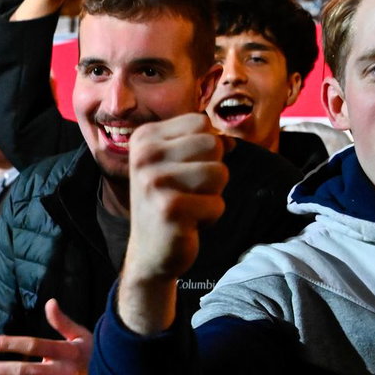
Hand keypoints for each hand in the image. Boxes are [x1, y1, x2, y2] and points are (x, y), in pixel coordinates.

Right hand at [117, 114, 227, 334]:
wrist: (150, 252)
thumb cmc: (169, 203)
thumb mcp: (176, 163)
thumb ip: (200, 142)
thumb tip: (229, 140)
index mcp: (144, 138)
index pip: (201, 121)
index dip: (207, 147)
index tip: (184, 169)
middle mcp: (144, 156)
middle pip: (213, 144)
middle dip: (212, 170)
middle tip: (188, 191)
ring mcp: (154, 182)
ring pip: (219, 173)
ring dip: (212, 194)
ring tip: (189, 206)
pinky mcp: (169, 209)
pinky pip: (217, 204)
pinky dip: (210, 217)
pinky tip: (188, 224)